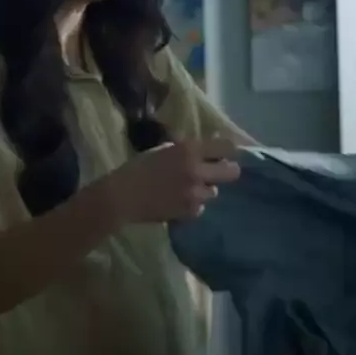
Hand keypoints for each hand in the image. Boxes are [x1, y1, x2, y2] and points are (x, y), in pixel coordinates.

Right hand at [104, 137, 240, 223]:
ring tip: (189, 188)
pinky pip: (201, 207)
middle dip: (227, 170)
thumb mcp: (164, 149)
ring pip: (214, 191)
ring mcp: (195, 193)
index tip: (226, 153)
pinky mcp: (190, 211)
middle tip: (217, 171)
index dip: (229, 150)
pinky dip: (193, 204)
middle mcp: (197, 170)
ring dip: (205, 189)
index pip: (226, 147)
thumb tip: (207, 143)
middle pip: (232, 172)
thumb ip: (186, 147)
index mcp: (190, 150)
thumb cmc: (139, 167)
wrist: (123, 196)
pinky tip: (179, 201)